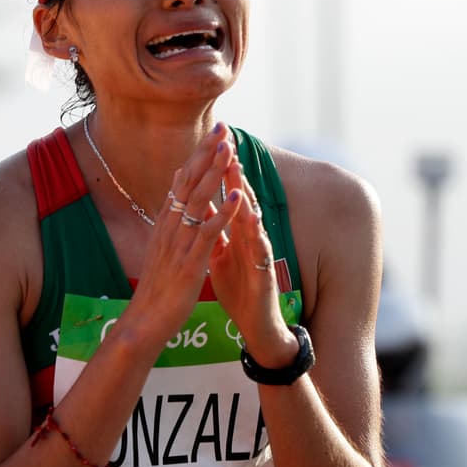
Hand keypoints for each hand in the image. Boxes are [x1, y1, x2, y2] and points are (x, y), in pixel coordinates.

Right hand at [128, 122, 237, 345]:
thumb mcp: (162, 248)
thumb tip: (175, 199)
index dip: (199, 156)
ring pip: (198, 201)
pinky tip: (238, 198)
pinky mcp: (190, 262)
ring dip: (215, 174)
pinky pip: (208, 233)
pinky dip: (223, 213)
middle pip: (189, 182)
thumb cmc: (158, 288)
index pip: (182, 180)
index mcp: (165, 223)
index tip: (214, 133)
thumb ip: (171, 223)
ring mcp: (178, 243)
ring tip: (230, 150)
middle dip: (207, 153)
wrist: (145, 321)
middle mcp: (169, 227)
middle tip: (223, 128)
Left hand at [208, 159, 294, 366]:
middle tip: (226, 143)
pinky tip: (253, 219)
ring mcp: (258, 253)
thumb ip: (214, 228)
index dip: (219, 172)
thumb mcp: (220, 253)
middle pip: (241, 199)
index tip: (210, 144)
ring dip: (246, 195)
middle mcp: (249, 237)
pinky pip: (260, 251)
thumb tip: (202, 203)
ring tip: (239, 171)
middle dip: (233, 172)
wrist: (255, 323)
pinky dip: (256, 234)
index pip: (227, 196)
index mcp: (235, 233)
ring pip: (252, 219)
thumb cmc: (239, 287)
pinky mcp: (264, 272)